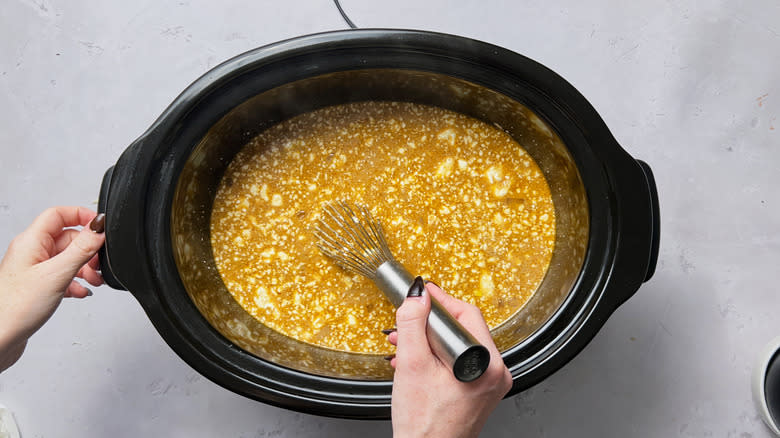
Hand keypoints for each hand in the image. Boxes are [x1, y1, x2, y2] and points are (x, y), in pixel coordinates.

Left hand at [0, 207, 105, 371]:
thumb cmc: (15, 308)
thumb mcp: (57, 274)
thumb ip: (81, 249)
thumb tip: (99, 227)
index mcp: (31, 242)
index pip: (59, 214)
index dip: (82, 216)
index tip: (101, 226)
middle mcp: (31, 252)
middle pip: (67, 237)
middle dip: (88, 249)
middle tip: (99, 263)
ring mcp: (34, 269)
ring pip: (66, 258)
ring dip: (84, 267)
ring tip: (93, 280)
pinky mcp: (37, 286)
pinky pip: (62, 275)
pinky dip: (76, 281)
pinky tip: (80, 291)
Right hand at [388, 281, 511, 437]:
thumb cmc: (424, 423)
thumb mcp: (412, 364)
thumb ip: (413, 323)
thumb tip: (417, 295)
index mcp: (487, 363)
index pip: (467, 313)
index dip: (440, 300)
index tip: (422, 292)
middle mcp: (496, 372)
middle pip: (462, 328)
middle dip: (429, 325)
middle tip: (407, 322)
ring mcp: (490, 382)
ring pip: (458, 344)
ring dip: (429, 341)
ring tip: (404, 345)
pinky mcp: (481, 390)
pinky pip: (460, 361)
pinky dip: (437, 357)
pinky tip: (416, 361)